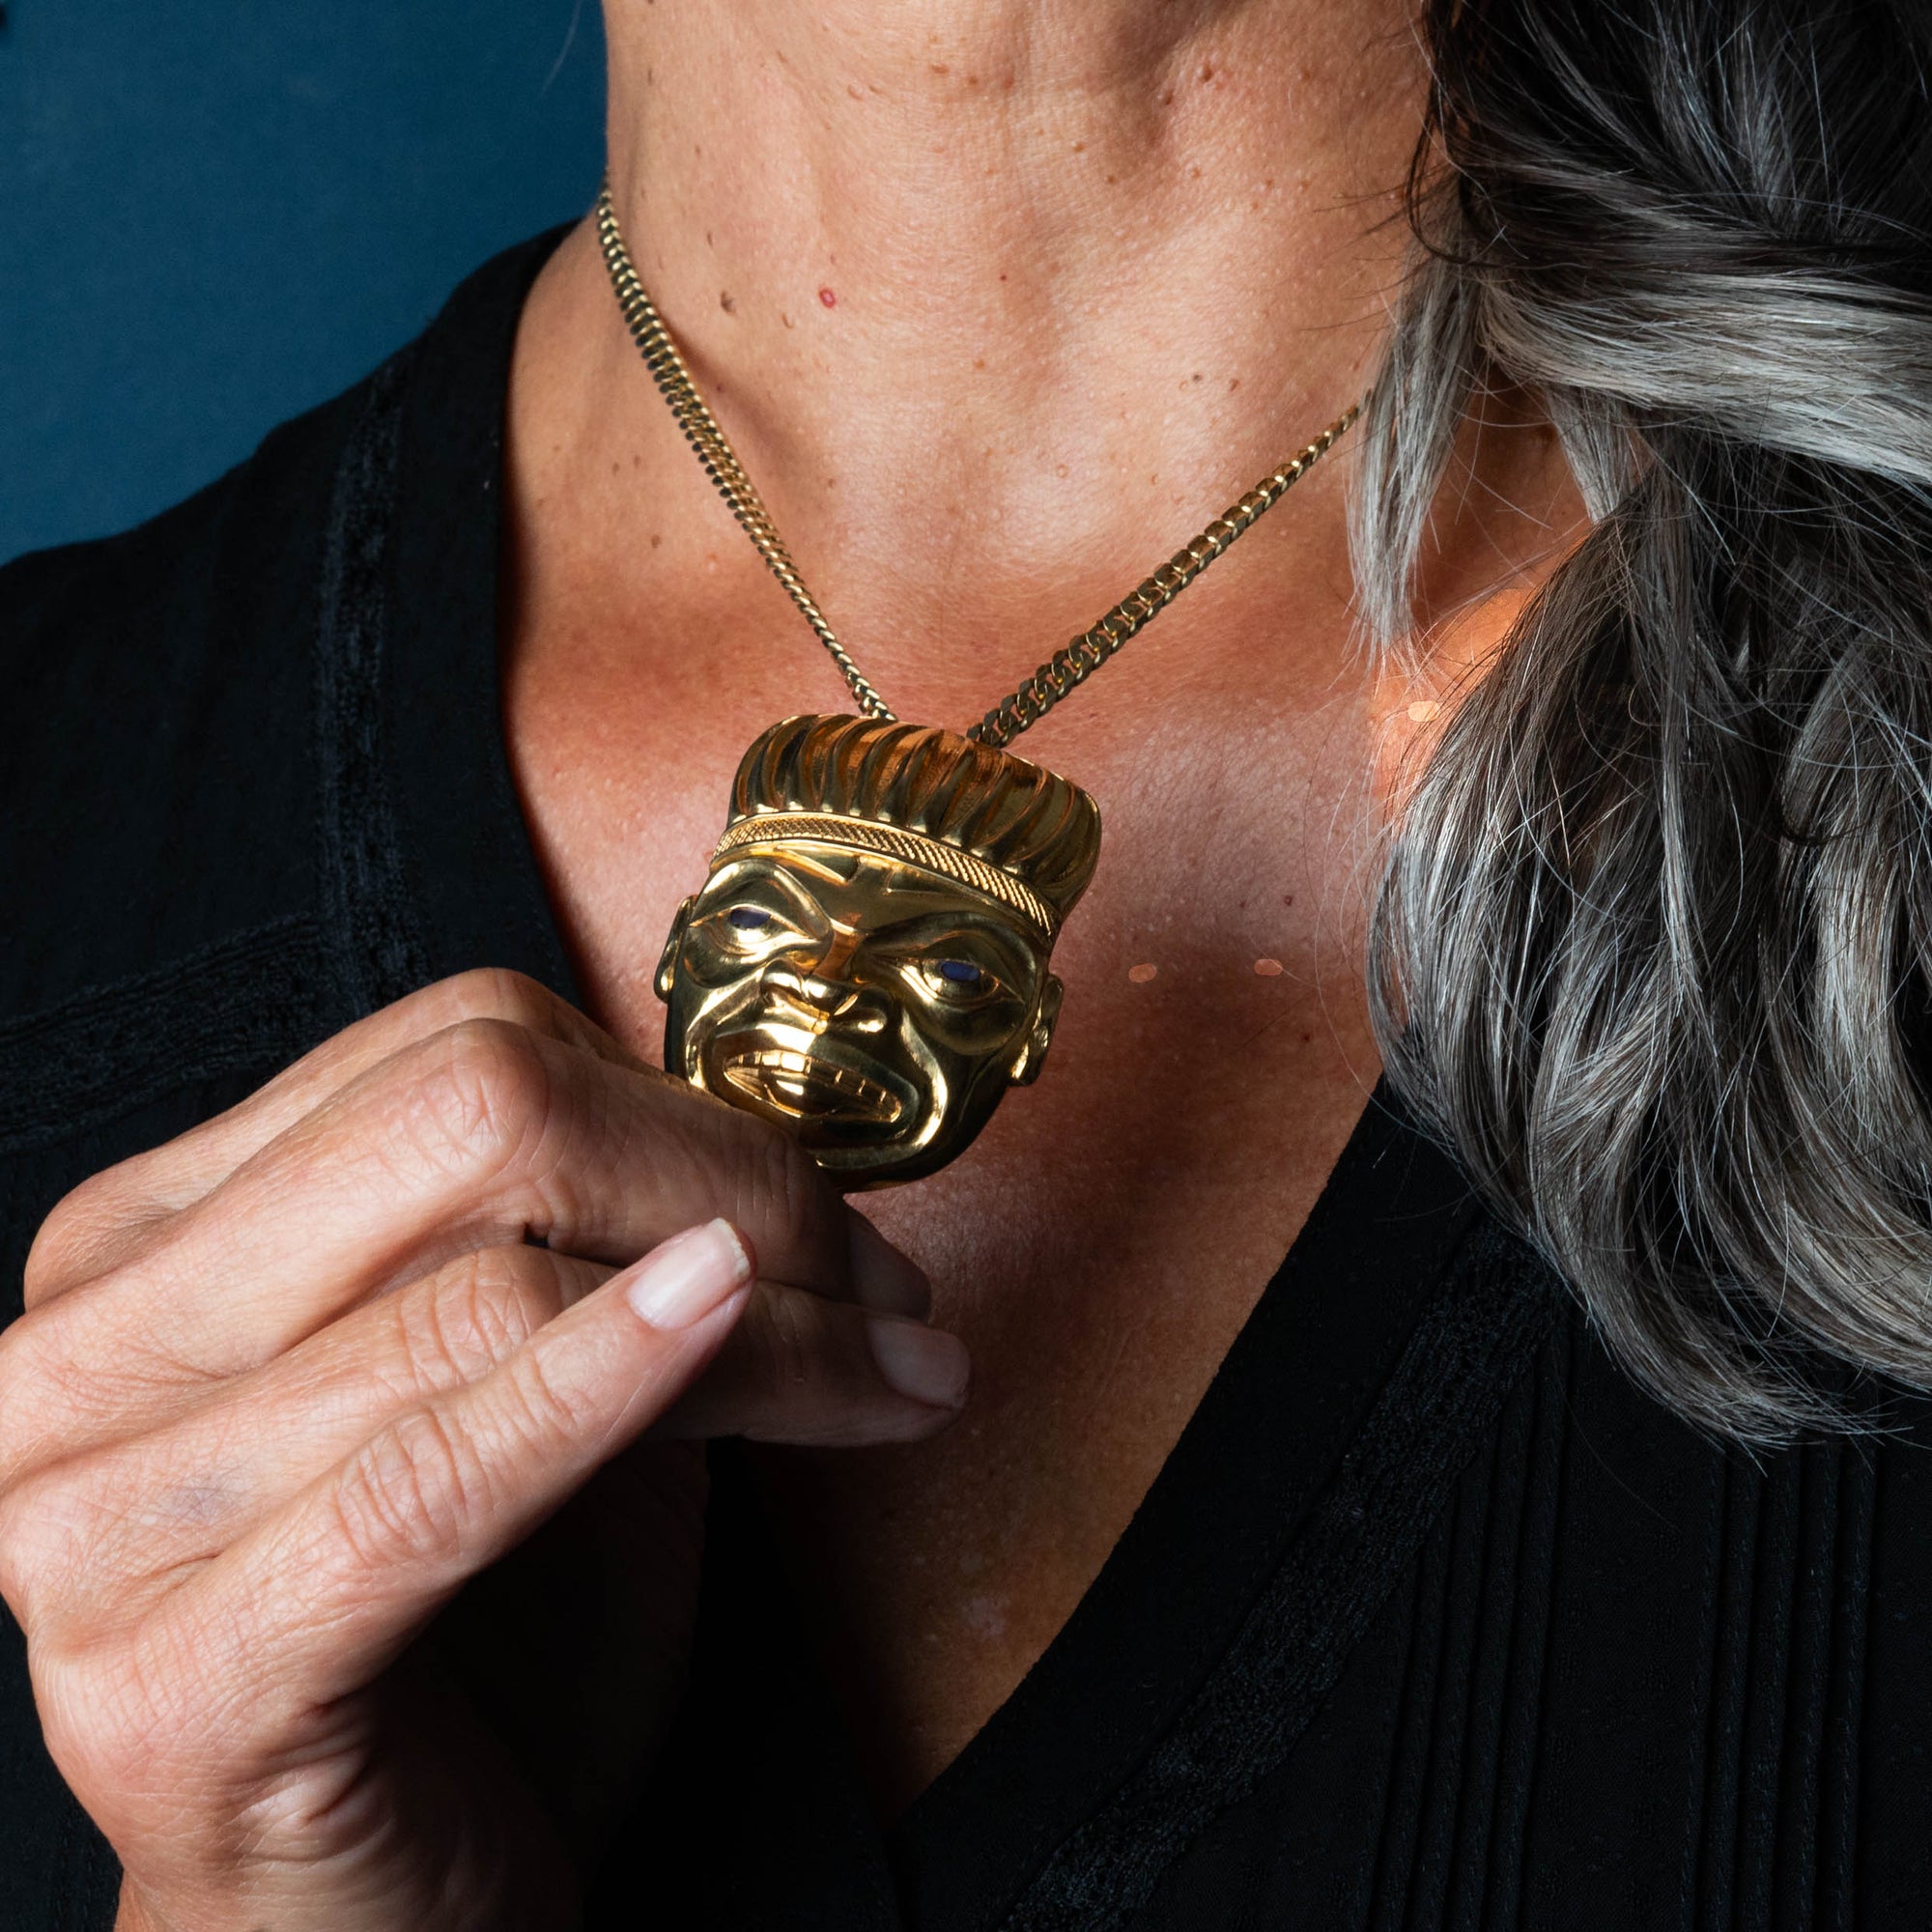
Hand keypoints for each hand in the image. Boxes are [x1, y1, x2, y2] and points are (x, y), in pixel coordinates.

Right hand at [0, 970, 965, 1931]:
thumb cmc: (471, 1664)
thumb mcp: (541, 1401)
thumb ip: (596, 1251)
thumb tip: (778, 1146)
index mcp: (147, 1244)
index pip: (455, 1053)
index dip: (683, 1109)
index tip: (827, 1206)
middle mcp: (83, 1350)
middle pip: (471, 1122)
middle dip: (732, 1181)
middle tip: (882, 1278)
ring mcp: (90, 1516)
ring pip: (489, 1289)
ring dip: (764, 1318)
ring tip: (895, 1362)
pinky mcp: (171, 1679)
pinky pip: (431, 1477)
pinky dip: (610, 1384)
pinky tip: (740, 1331)